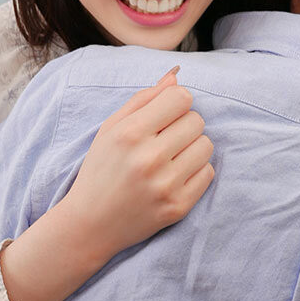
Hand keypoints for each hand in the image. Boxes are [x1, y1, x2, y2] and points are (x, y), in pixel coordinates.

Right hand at [59, 68, 213, 266]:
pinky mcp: (178, 207)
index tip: (165, 115)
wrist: (91, 223)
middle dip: (184, 125)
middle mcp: (149, 158)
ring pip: (206, 145)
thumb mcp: (111, 128)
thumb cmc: (101, 169)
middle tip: (165, 139)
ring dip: (192, 147)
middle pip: (196, 120)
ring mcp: (165, 185)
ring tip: (171, 157)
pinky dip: (195, 171)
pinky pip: (208, 173)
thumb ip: (144, 99)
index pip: (181, 98)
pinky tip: (174, 176)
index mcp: (130, 133)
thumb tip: (176, 76)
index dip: (175, 103)